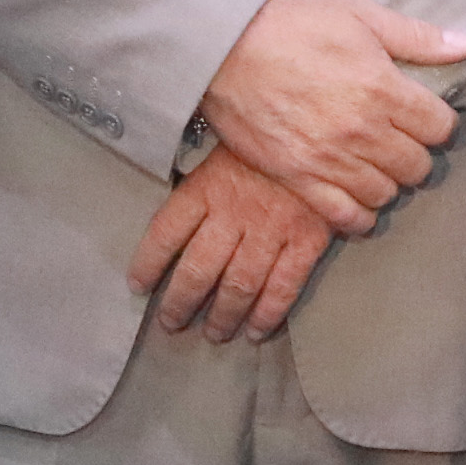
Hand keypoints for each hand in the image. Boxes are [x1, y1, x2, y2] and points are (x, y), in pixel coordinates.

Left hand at [128, 155, 334, 343]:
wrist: (327, 130)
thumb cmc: (270, 137)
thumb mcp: (227, 144)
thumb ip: (204, 177)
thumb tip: (180, 206)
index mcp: (207, 186)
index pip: (166, 231)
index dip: (148, 262)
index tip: (138, 285)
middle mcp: (233, 214)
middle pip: (198, 269)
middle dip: (181, 302)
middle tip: (172, 324)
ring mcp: (271, 231)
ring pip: (238, 285)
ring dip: (223, 315)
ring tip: (214, 334)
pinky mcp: (306, 241)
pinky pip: (283, 286)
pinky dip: (268, 313)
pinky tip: (257, 331)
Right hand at [193, 0, 465, 236]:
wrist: (223, 47)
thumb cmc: (291, 24)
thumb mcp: (359, 14)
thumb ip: (416, 36)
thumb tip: (465, 46)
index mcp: (383, 88)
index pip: (440, 127)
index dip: (437, 122)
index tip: (423, 116)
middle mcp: (363, 130)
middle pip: (417, 166)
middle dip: (415, 154)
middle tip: (399, 141)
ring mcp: (330, 159)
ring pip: (386, 194)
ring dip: (388, 182)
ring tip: (376, 165)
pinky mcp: (298, 179)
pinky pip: (345, 216)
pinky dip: (359, 216)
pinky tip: (358, 201)